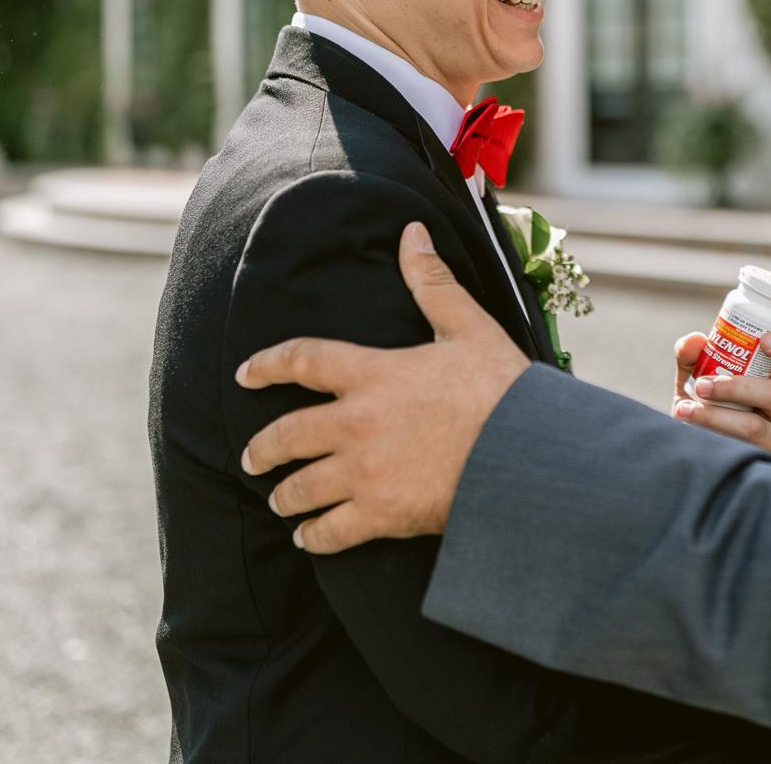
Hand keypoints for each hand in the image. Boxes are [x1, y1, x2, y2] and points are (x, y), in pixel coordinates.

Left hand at [235, 221, 530, 551]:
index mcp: (373, 374)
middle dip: (262, 449)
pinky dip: (313, 536)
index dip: (267, 365)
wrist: (526, 455)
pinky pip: (329, 532)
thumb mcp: (469, 327)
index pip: (303, 360)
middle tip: (251, 457)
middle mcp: (357, 423)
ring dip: (284, 496)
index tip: (245, 375)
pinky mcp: (380, 515)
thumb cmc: (502, 389)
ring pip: (300, 488)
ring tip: (279, 501)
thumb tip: (412, 233)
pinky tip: (308, 537)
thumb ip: (432, 282)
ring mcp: (364, 473)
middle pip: (286, 435)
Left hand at [670, 330, 770, 464]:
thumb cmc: (702, 408)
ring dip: (716, 416)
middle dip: (735, 386)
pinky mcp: (768, 463)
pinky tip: (693, 432)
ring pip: (755, 426)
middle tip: (702, 385)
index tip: (764, 340)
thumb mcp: (694, 379)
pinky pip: (744, 449)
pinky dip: (714, 436)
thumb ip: (690, 356)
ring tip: (686, 410)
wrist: (692, 452)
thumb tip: (694, 341)